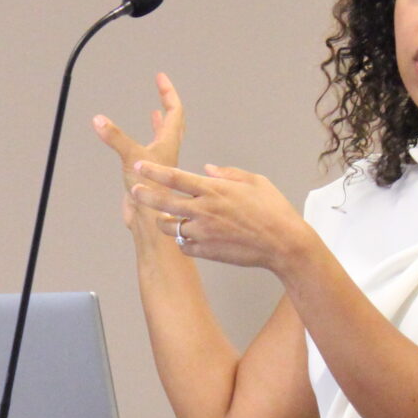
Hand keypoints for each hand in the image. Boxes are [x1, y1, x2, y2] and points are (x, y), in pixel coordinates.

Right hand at [92, 74, 185, 235]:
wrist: (149, 220)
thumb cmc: (151, 190)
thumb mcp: (131, 157)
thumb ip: (115, 137)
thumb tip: (99, 120)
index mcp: (169, 142)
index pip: (174, 110)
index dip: (167, 91)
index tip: (161, 77)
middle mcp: (166, 150)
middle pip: (173, 121)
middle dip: (167, 103)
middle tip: (161, 88)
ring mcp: (159, 163)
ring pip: (162, 138)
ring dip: (159, 123)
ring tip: (154, 113)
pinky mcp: (148, 176)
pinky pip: (149, 154)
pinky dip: (144, 143)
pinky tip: (135, 146)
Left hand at [127, 158, 313, 274]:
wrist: (284, 244)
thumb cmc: (273, 210)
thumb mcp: (255, 181)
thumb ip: (228, 173)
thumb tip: (207, 169)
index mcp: (214, 190)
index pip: (175, 177)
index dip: (154, 171)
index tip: (140, 165)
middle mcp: (204, 210)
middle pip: (163, 202)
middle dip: (144, 195)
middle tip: (134, 190)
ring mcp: (203, 232)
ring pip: (169, 227)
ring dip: (165, 222)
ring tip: (165, 218)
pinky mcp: (206, 251)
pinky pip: (184, 245)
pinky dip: (184, 240)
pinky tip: (189, 236)